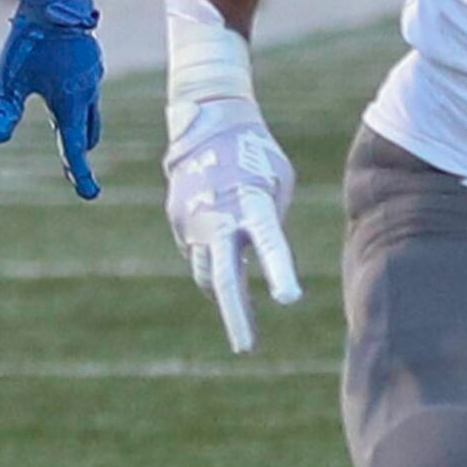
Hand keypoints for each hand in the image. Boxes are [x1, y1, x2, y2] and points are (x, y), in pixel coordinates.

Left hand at [0, 0, 103, 197]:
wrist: (56, 3)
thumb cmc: (31, 43)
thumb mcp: (10, 80)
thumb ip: (4, 112)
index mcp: (70, 104)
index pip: (74, 147)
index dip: (80, 173)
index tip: (88, 194)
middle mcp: (87, 94)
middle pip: (86, 133)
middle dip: (79, 152)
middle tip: (75, 170)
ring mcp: (93, 77)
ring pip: (91, 112)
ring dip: (81, 127)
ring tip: (70, 136)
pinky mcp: (92, 63)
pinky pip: (89, 92)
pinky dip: (80, 103)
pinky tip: (68, 93)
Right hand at [164, 99, 300, 352]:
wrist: (207, 120)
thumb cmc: (257, 153)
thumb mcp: (278, 182)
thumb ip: (272, 222)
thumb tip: (257, 261)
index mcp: (254, 204)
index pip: (270, 244)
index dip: (279, 272)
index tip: (290, 299)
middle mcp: (220, 216)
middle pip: (226, 278)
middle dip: (237, 317)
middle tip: (247, 346)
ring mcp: (193, 220)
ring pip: (208, 273)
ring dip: (224, 290)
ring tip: (241, 308)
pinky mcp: (177, 219)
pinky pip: (197, 250)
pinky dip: (211, 253)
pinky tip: (220, 236)